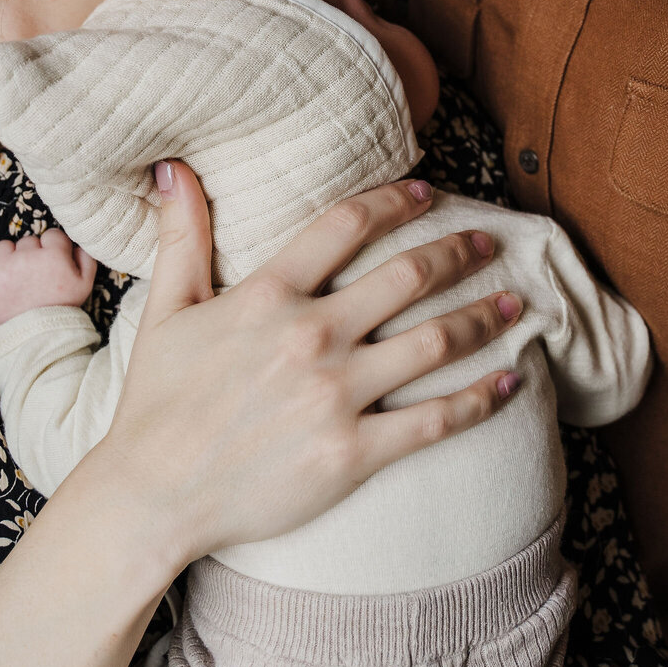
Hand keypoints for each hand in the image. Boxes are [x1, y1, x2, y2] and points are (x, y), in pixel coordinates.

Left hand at [0, 227, 95, 323]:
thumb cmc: (63, 308)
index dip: (53, 247)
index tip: (52, 261)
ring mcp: (3, 267)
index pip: (52, 234)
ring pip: (4, 247)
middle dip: (32, 253)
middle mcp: (26, 256)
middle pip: (28, 240)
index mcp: (53, 254)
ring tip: (16, 277)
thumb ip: (86, 258)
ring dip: (9, 258)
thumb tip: (75, 244)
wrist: (38, 334)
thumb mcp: (86, 284)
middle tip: (35, 274)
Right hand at [96, 163, 523, 571]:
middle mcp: (310, 335)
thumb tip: (175, 168)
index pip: (348, 224)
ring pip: (433, 342)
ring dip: (482, 317)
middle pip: (407, 275)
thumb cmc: (155, 403)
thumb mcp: (164, 309)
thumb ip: (181, 235)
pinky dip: (479, 398)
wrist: (151, 497)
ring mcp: (335, 395)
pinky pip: (433, 420)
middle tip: (489, 241)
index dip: (395, 201)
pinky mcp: (352, 453)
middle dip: (457, 251)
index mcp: (268, 293)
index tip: (428, 192)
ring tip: (515, 303)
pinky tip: (508, 381)